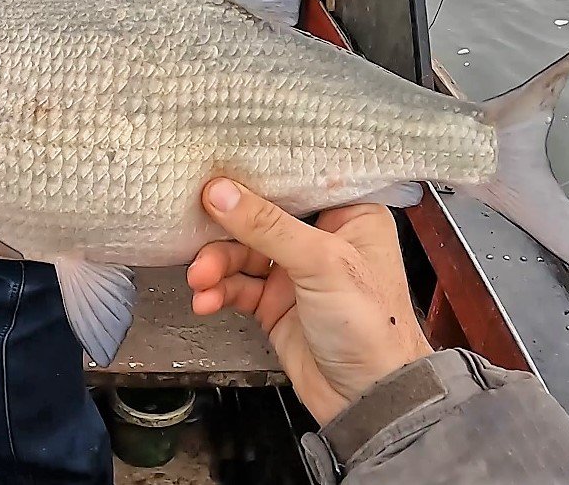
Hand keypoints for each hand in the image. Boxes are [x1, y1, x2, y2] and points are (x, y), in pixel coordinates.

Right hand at [189, 180, 433, 423]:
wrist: (367, 397)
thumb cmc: (370, 325)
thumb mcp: (321, 263)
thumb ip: (267, 225)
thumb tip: (220, 192)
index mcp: (349, 214)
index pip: (296, 181)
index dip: (257, 175)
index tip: (217, 169)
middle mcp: (322, 238)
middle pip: (260, 218)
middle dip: (226, 230)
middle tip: (198, 235)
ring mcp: (296, 272)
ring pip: (241, 253)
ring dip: (216, 265)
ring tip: (200, 281)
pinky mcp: (274, 302)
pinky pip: (236, 286)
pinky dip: (218, 291)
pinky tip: (206, 300)